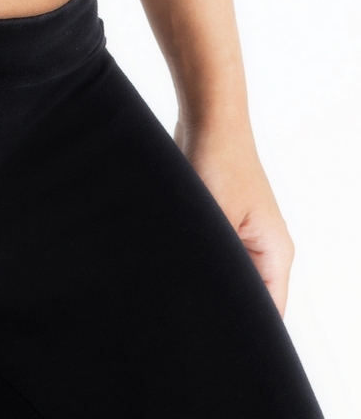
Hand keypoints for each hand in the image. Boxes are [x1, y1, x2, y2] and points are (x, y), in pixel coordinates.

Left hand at [176, 119, 294, 315]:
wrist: (207, 117)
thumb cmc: (217, 160)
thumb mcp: (216, 220)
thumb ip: (217, 265)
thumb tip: (205, 298)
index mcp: (275, 254)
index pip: (269, 313)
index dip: (243, 330)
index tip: (212, 335)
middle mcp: (265, 248)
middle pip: (248, 297)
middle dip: (219, 303)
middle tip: (187, 306)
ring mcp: (245, 235)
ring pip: (227, 274)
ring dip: (204, 275)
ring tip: (183, 273)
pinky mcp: (223, 221)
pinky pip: (214, 253)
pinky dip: (197, 256)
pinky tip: (177, 254)